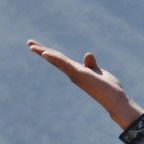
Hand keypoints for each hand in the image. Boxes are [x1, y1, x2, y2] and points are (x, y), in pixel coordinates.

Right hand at [27, 40, 143, 128]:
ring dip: (43, 52)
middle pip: (54, 59)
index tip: (39, 47)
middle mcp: (73, 73)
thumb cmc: (108, 88)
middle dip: (41, 51)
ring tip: (31, 46)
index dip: (50, 53)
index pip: (61, 60)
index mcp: (76, 71)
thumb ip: (91, 64)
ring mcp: (75, 73)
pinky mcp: (79, 74)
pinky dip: (55, 58)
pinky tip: (45, 52)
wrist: (115, 99)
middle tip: (29, 43)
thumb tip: (87, 55)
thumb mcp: (99, 72)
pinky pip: (65, 63)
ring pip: (56, 60)